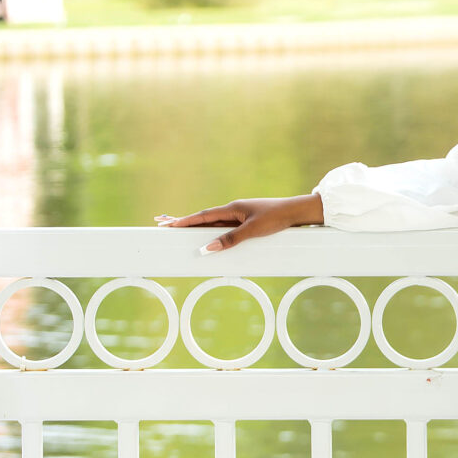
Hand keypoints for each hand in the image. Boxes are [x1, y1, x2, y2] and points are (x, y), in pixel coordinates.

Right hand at [155, 194, 324, 252]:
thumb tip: (208, 248)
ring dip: (194, 225)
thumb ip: (230, 239)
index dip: (184, 221)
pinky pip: (223, 227)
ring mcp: (239, 216)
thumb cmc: (276, 218)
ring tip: (176, 226)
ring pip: (211, 222)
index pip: (203, 216)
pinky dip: (210, 230)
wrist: (296, 212)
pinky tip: (205, 233)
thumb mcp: (252, 231)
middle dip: (182, 220)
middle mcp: (233, 210)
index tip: (167, 224)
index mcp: (232, 209)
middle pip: (202, 217)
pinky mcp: (246, 222)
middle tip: (161, 222)